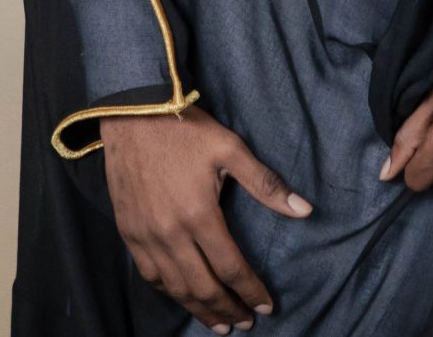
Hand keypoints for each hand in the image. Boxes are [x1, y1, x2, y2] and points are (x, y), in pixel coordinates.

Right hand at [101, 106, 310, 333]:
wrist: (132, 116)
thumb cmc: (186, 130)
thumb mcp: (232, 150)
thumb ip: (267, 185)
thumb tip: (304, 210)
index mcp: (199, 216)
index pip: (230, 267)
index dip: (250, 290)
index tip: (267, 305)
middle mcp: (169, 234)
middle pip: (202, 286)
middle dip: (227, 309)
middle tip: (246, 324)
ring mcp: (144, 237)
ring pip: (174, 287)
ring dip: (198, 309)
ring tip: (219, 324)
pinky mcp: (128, 232)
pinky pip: (149, 275)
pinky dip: (169, 292)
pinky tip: (183, 297)